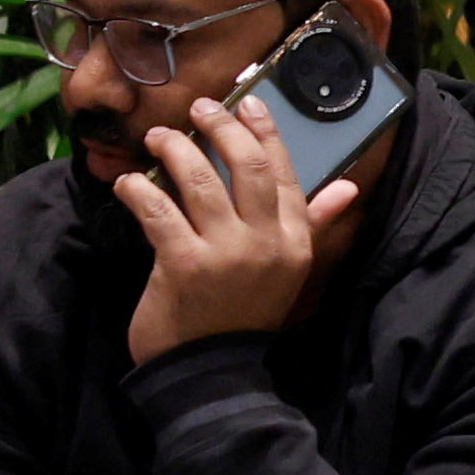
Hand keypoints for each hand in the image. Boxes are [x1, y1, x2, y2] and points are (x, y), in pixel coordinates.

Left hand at [116, 99, 358, 364]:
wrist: (209, 371)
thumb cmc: (244, 314)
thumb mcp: (286, 270)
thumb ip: (313, 224)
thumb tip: (347, 189)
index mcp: (294, 241)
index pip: (283, 172)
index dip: (264, 131)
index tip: (246, 103)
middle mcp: (265, 243)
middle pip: (246, 165)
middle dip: (220, 127)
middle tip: (198, 109)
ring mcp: (225, 254)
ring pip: (198, 180)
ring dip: (173, 149)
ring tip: (157, 138)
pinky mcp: (183, 265)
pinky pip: (158, 210)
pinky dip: (137, 190)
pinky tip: (127, 183)